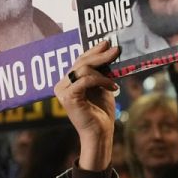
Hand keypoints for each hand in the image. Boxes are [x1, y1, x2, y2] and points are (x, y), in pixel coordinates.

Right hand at [55, 41, 121, 170]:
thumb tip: (108, 51)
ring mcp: (63, 90)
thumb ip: (102, 72)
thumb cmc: (102, 113)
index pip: (79, 60)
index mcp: (69, 81)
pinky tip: (113, 87)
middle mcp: (62, 84)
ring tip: (115, 80)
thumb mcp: (103, 87)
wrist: (100, 133)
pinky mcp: (68, 97)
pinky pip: (85, 80)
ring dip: (103, 72)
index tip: (106, 43)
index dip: (93, 51)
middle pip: (81, 62)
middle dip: (99, 55)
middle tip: (116, 49)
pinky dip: (101, 80)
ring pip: (83, 69)